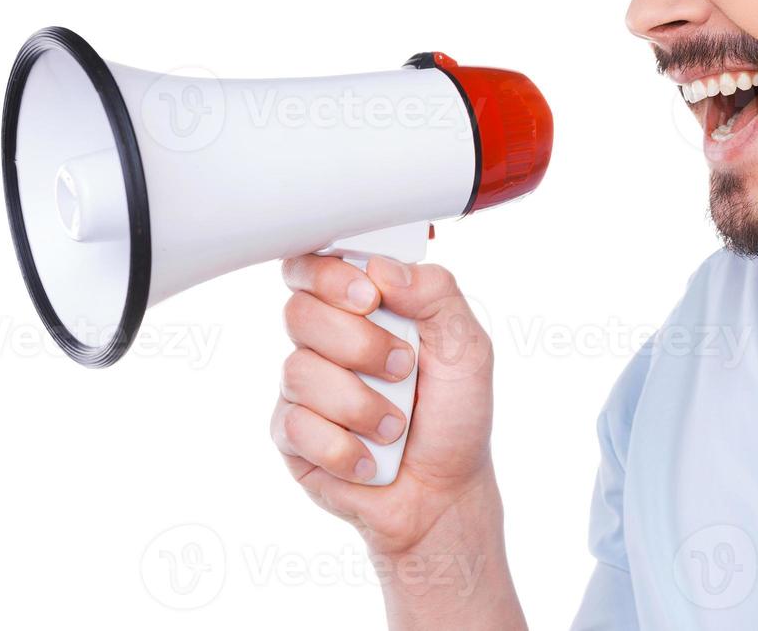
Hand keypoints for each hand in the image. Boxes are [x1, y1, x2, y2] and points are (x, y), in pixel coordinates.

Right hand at [273, 254, 496, 558]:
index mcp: (363, 308)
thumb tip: (382, 269)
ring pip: (298, 371)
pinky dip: (345, 447)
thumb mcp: (467, 346)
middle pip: (300, 311)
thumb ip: (436, 293)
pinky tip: (370, 458)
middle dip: (359, 345)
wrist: (443, 492)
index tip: (370, 299)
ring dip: (361, 404)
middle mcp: (326, 340)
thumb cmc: (455, 416)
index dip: (330, 275)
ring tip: (396, 426)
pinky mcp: (290, 434)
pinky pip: (296, 426)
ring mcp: (303, 387)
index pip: (315, 264)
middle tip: (402, 368)